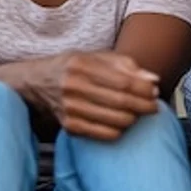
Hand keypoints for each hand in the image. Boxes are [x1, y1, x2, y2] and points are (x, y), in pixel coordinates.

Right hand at [35, 51, 159, 140]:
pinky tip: (121, 123)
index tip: (154, 92)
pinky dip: (118, 131)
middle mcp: (73, 86)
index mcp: (82, 65)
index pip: (123, 81)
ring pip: (115, 120)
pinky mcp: (68, 126)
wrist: (36, 82)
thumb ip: (125, 64)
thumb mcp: (94, 57)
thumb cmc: (72, 68)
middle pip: (121, 101)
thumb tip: (152, 79)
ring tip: (138, 114)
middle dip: (144, 106)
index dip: (144, 89)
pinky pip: (103, 134)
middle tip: (153, 107)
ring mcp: (69, 108)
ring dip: (133, 119)